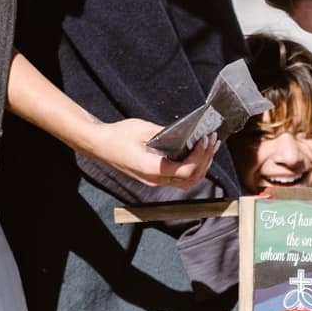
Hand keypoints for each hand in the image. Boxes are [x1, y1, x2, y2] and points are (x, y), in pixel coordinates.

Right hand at [91, 119, 218, 189]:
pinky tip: (195, 153)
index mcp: (152, 169)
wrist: (98, 145)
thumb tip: (188, 133)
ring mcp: (154, 181)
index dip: (200, 156)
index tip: (205, 140)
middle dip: (205, 160)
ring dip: (201, 166)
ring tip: (209, 147)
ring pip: (186, 181)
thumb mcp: (144, 129)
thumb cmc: (117, 136)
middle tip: (212, 141)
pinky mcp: (153, 177)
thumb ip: (167, 134)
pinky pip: (178, 178)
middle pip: (190, 178)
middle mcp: (155, 180)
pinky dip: (191, 167)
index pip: (186, 170)